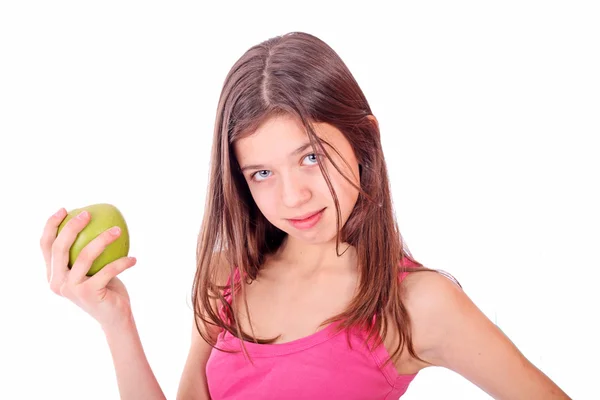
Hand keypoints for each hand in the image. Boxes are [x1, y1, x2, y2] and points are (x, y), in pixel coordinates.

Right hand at [40, 207, 137, 329]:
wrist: (114, 317)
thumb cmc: (105, 287)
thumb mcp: (92, 269)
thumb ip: (86, 251)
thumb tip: (93, 218)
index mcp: (53, 274)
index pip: (46, 246)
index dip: (51, 226)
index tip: (65, 209)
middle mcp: (57, 282)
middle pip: (59, 248)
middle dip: (72, 226)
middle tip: (88, 213)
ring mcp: (71, 289)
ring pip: (84, 256)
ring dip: (104, 239)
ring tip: (119, 230)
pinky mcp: (87, 294)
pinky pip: (107, 270)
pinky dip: (122, 262)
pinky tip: (134, 259)